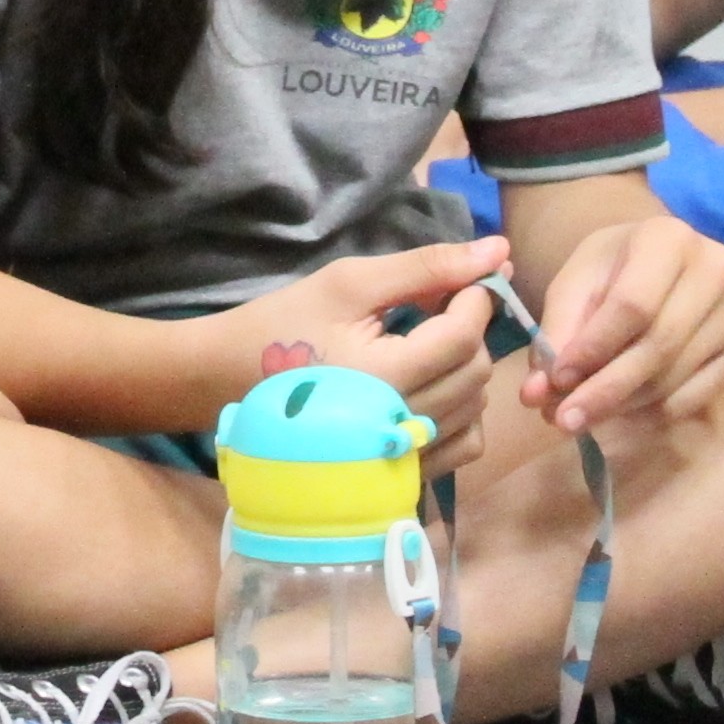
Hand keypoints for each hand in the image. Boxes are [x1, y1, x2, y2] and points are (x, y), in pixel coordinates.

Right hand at [231, 240, 509, 471]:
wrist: (226, 381)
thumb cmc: (283, 325)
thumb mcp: (348, 283)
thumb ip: (425, 267)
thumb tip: (497, 249)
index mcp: (383, 374)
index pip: (464, 335)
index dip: (475, 298)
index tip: (457, 280)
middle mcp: (397, 424)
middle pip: (475, 372)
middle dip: (469, 331)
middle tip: (437, 308)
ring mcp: (401, 456)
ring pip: (476, 408)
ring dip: (465, 369)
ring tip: (426, 347)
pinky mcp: (401, 473)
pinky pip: (465, 446)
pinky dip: (463, 415)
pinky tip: (430, 389)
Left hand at [520, 212, 723, 434]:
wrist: (656, 263)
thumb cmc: (610, 269)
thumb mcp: (573, 284)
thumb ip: (556, 334)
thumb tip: (537, 393)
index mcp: (669, 239)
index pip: (633, 305)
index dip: (593, 348)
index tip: (556, 379)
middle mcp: (715, 271)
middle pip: (659, 346)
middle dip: (605, 390)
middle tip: (561, 420)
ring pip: (676, 376)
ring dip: (623, 407)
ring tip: (580, 417)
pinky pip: (696, 397)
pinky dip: (652, 415)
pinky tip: (618, 415)